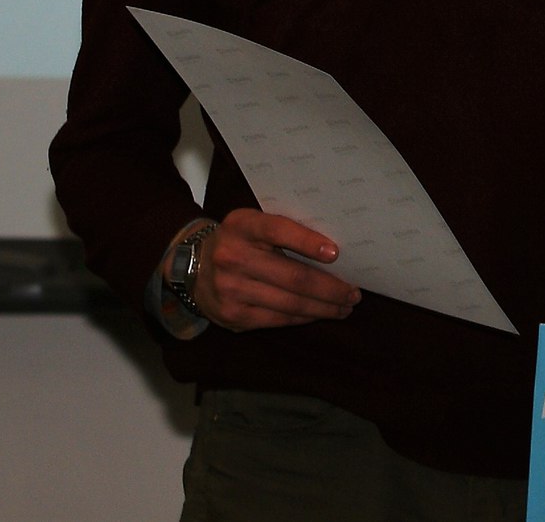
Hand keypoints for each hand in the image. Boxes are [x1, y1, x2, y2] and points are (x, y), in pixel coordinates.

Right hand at [189, 208, 358, 331]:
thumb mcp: (252, 224)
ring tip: (343, 307)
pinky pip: (277, 319)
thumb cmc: (238, 241)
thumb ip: (283, 230)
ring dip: (322, 308)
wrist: (190, 266)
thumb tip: (333, 250)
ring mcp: (230, 289)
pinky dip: (302, 318)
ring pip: (289, 303)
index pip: (278, 229)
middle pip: (293, 276)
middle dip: (330, 288)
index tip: (336, 253)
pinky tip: (318, 314)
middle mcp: (233, 256)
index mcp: (242, 225)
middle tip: (353, 293)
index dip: (308, 242)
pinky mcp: (232, 315)